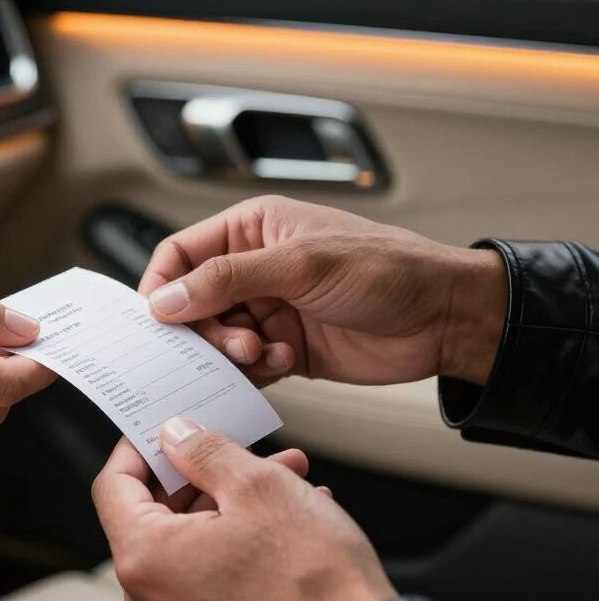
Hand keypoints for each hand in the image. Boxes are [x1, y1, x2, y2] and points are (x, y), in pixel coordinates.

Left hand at [93, 423, 395, 600]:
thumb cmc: (312, 580)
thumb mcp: (258, 486)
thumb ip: (203, 451)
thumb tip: (174, 436)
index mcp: (144, 561)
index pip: (113, 487)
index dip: (138, 448)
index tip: (164, 428)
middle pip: (156, 518)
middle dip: (204, 475)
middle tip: (245, 448)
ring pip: (192, 548)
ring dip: (233, 507)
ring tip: (289, 478)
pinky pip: (210, 583)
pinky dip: (239, 548)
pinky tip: (291, 522)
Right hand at [141, 196, 506, 386]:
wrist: (445, 318)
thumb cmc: (386, 269)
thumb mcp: (299, 264)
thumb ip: (226, 280)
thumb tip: (166, 300)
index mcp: (252, 229)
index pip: (181, 254)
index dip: (162, 286)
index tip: (156, 321)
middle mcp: (254, 268)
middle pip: (192, 304)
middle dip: (203, 329)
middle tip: (231, 343)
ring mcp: (270, 309)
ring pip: (216, 339)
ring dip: (232, 353)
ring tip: (264, 353)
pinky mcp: (285, 348)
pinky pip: (246, 366)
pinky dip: (257, 371)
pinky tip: (287, 361)